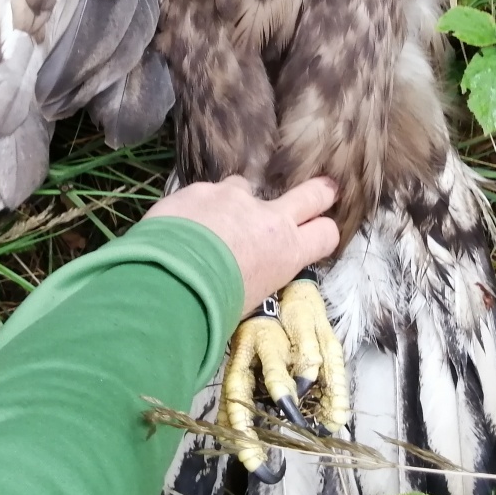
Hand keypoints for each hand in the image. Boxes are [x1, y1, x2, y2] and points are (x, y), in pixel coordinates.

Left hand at [144, 176, 338, 314]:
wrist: (170, 282)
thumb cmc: (213, 307)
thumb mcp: (249, 300)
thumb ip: (256, 273)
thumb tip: (246, 272)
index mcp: (285, 251)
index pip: (325, 234)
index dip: (323, 231)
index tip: (318, 231)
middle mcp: (268, 217)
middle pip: (311, 194)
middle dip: (320, 191)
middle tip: (324, 189)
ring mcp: (234, 197)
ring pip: (244, 187)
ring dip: (233, 203)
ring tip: (209, 225)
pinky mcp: (201, 188)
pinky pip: (204, 194)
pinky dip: (196, 208)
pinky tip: (178, 227)